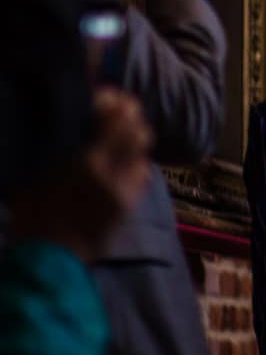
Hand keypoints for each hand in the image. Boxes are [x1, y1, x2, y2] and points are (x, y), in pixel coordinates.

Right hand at [11, 88, 152, 260]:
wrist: (52, 258)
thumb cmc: (33, 217)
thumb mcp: (34, 176)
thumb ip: (54, 147)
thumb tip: (66, 124)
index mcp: (87, 161)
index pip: (117, 118)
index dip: (115, 102)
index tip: (105, 96)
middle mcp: (114, 171)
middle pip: (139, 129)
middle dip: (131, 116)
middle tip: (117, 110)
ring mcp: (127, 188)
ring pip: (144, 149)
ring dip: (135, 136)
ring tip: (120, 134)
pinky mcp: (132, 204)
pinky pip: (143, 172)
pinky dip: (135, 160)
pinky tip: (121, 161)